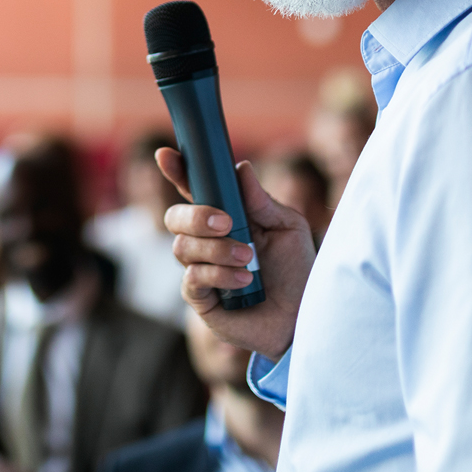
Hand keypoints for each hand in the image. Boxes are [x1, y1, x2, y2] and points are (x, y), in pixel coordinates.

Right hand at [157, 147, 314, 360]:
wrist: (304, 317)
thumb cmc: (297, 270)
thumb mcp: (288, 228)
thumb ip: (261, 201)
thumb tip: (241, 168)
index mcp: (226, 216)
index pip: (193, 189)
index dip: (176, 171)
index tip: (166, 155)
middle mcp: (207, 240)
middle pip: (175, 217)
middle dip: (196, 216)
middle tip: (226, 223)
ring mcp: (200, 269)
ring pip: (182, 247)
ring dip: (217, 250)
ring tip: (248, 259)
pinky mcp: (200, 299)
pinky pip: (192, 279)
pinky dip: (219, 274)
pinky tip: (245, 281)